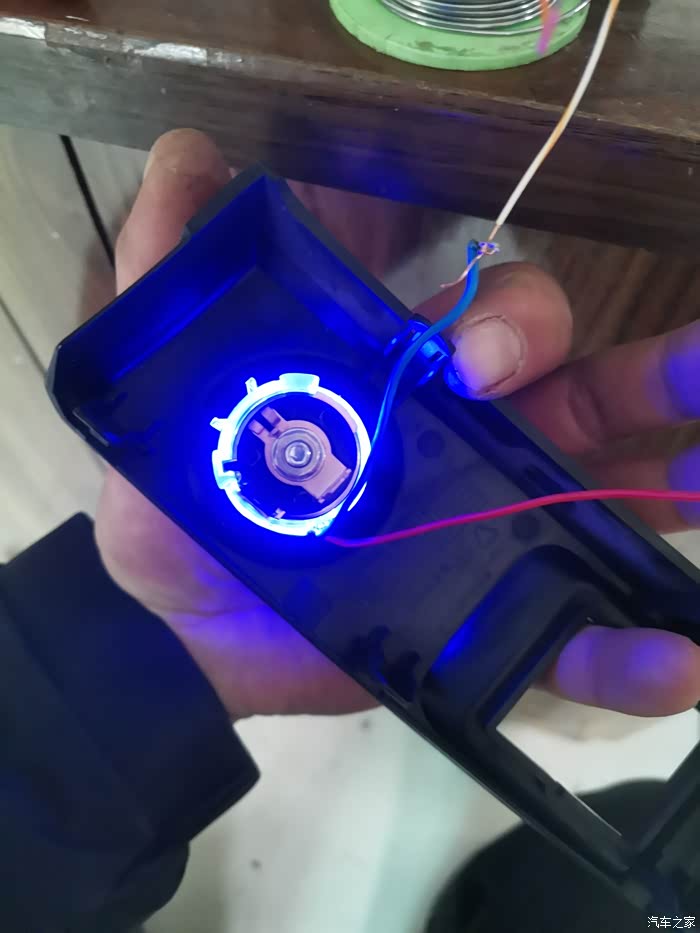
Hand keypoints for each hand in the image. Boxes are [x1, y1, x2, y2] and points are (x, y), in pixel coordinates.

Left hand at [96, 129, 699, 720]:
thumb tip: (193, 153)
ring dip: (675, 478)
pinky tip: (677, 657)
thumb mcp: (163, 392)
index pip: (485, 315)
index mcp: (406, 380)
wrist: (184, 640)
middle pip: (566, 382)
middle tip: (641, 372)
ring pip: (603, 483)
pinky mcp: (483, 611)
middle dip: (629, 371)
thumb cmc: (178, 513)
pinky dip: (627, 644)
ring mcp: (485, 521)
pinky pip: (572, 625)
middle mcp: (463, 436)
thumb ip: (168, 277)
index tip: (470, 357)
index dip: (504, 317)